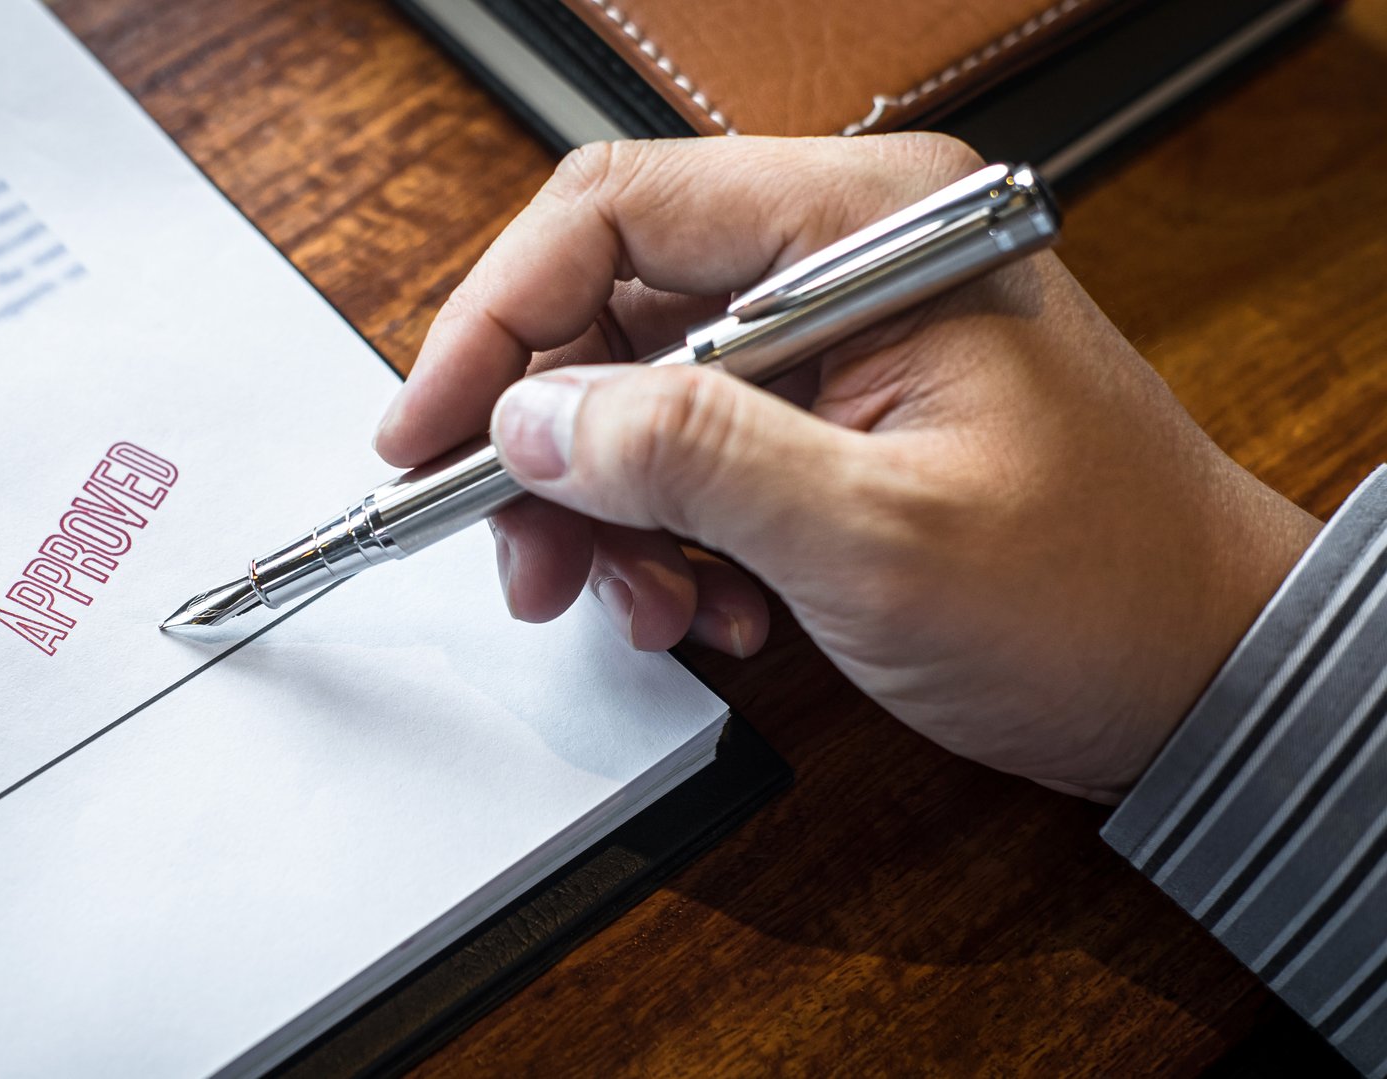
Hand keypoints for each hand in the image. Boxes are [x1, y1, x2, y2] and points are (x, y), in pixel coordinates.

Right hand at [374, 135, 1321, 801]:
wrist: (1200, 674)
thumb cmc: (1098, 594)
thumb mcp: (875, 536)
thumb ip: (693, 459)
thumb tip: (534, 420)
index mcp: (863, 228)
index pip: (613, 213)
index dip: (494, 321)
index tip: (428, 435)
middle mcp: (839, 259)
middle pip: (608, 308)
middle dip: (546, 444)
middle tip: (526, 557)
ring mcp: (833, 337)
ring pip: (636, 392)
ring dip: (606, 511)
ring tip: (639, 608)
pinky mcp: (828, 412)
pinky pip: (692, 452)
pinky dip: (668, 538)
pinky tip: (708, 611)